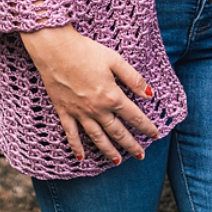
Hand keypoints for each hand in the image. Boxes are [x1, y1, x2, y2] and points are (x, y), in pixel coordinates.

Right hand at [20, 24, 159, 163]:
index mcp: (112, 96)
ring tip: (118, 161)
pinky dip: (76, 147)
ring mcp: (79, 112)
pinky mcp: (64, 111)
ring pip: (97, 137)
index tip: (155, 135)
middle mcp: (97, 109)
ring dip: (108, 151)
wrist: (56, 49)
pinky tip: (81, 157)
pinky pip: (71, 133)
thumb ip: (133, 79)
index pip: (134, 116)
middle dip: (131, 145)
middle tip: (141, 156)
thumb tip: (150, 94)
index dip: (146, 127)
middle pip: (117, 132)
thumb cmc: (87, 51)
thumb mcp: (115, 60)